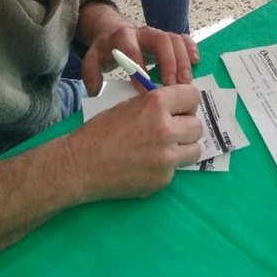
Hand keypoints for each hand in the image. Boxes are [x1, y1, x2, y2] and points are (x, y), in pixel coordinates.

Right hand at [66, 83, 202, 200]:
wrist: (80, 165)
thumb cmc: (99, 132)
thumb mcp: (128, 106)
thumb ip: (155, 104)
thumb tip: (177, 106)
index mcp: (156, 104)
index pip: (193, 96)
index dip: (186, 102)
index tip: (181, 108)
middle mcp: (166, 130)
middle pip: (196, 126)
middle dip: (185, 126)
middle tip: (171, 130)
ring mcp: (166, 158)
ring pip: (194, 150)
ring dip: (183, 148)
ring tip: (164, 148)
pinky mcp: (163, 180)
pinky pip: (176, 169)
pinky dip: (165, 167)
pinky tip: (146, 165)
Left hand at [78, 3, 199, 94]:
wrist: (114, 31)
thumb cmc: (107, 49)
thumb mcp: (92, 58)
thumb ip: (91, 73)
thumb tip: (96, 89)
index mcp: (122, 37)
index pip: (131, 47)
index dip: (139, 65)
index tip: (144, 88)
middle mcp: (143, 32)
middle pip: (161, 39)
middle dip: (168, 62)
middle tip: (172, 86)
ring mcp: (158, 33)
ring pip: (175, 39)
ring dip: (182, 61)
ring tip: (185, 83)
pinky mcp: (169, 37)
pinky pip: (184, 38)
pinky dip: (191, 49)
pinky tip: (196, 63)